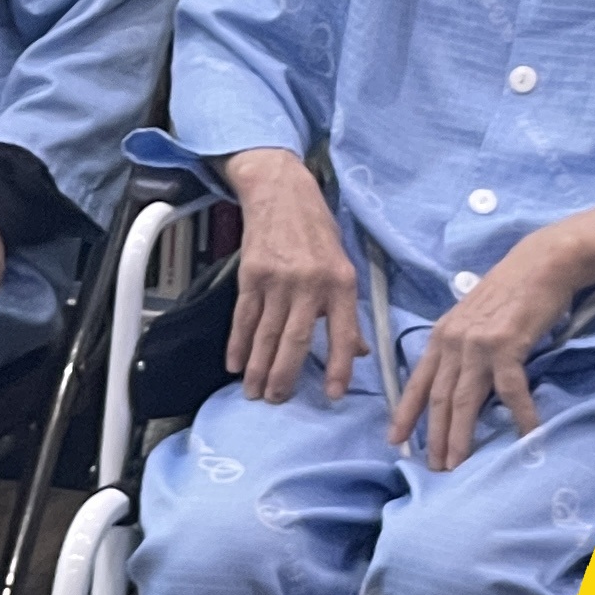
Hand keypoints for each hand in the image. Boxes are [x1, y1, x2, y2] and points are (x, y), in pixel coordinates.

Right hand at [220, 150, 360, 406]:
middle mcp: (311, 284)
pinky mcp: (251, 276)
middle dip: (284, 375)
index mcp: (341, 283)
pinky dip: (238, 344)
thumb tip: (359, 350)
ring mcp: (278, 281)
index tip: (332, 394)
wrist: (282, 194)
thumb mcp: (344, 266)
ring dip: (259, 367)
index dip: (338, 367)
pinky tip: (235, 364)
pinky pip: (243, 318)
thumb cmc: (317, 231)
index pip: (343, 334)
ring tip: (254, 391)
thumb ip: (349, 311)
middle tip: (276, 400)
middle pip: (295, 341)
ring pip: (266, 334)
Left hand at [386, 236, 571, 470]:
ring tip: (459, 464)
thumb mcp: (471, 317)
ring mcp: (477, 345)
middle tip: (434, 468)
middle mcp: (452, 342)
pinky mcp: (506, 345)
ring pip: (463, 401)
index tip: (394, 441)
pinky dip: (520, 415)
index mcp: (440, 336)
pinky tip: (526, 435)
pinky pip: (512, 390)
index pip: (417, 383)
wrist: (541, 263)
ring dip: (460, 436)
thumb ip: (460, 346)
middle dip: (433, 437)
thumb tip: (457, 378)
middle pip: (438, 399)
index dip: (405, 414)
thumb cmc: (510, 291)